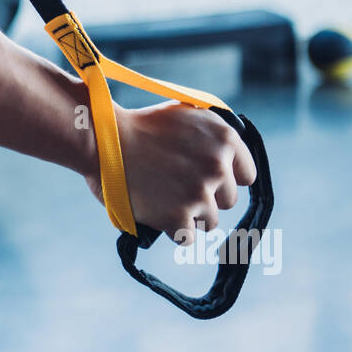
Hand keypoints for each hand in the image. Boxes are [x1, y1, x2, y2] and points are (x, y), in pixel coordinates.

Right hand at [86, 101, 256, 243]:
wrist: (105, 141)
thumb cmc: (141, 126)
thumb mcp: (187, 114)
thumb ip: (213, 136)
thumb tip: (228, 159)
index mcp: (225, 139)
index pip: (247, 175)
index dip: (226, 179)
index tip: (209, 180)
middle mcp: (218, 167)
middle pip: (228, 201)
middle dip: (206, 197)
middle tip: (178, 187)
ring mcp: (199, 194)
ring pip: (210, 221)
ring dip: (190, 215)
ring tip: (164, 200)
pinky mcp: (179, 218)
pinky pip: (187, 237)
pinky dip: (173, 230)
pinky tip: (158, 214)